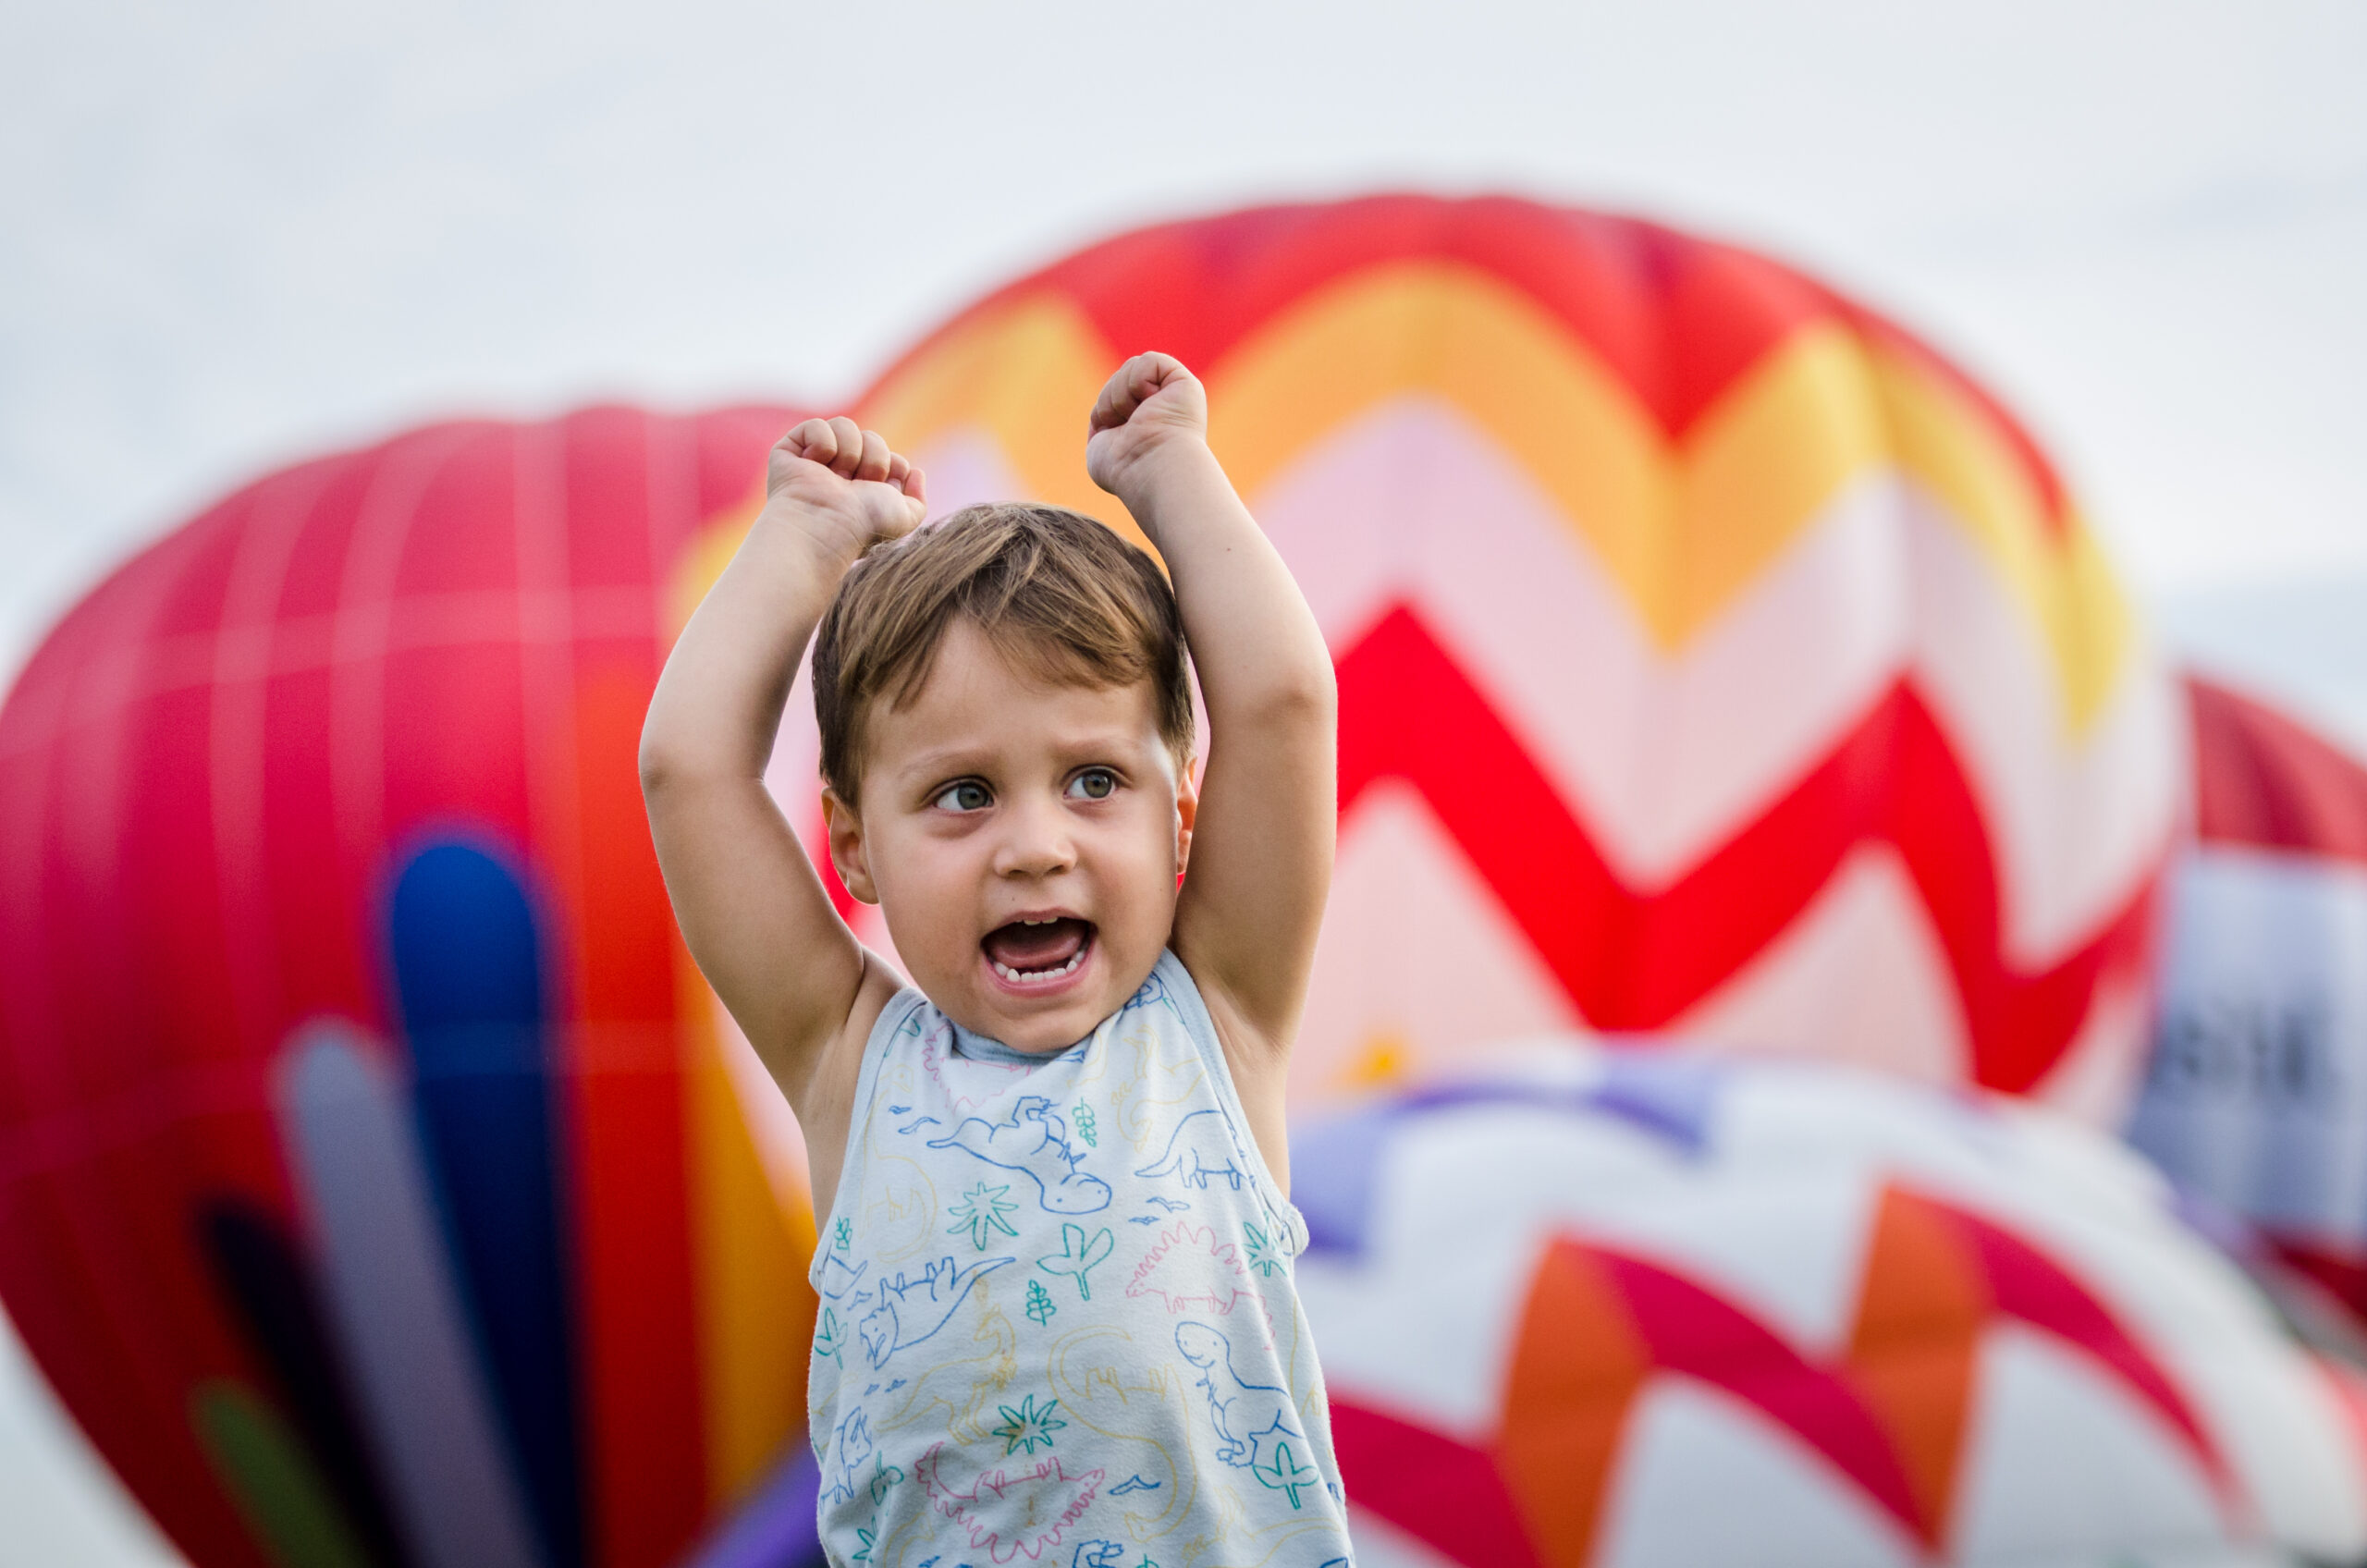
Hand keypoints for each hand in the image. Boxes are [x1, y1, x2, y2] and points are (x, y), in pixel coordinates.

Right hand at [763, 416, 926, 558]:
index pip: (890, 456)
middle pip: (872, 438)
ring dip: (849, 451)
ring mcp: (815, 461)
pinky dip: (822, 443)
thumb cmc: (863, 526)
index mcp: (865, 488)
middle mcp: (841, 473)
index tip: (881, 489)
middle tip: (856, 487)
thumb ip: (918, 500)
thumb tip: (915, 472)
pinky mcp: (790, 450)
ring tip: (836, 478)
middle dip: (873, 461)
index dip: (893, 467)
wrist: (826, 525)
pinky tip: (815, 465)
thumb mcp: (904, 518)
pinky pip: (817, 425)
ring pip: (845, 425)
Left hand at [1085, 352, 1208, 503]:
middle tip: (1126, 428)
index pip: (1111, 395)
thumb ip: (1102, 425)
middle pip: (1119, 378)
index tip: (1115, 440)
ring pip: (1131, 366)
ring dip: (1121, 395)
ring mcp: (1173, 395)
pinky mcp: (1185, 383)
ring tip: (1136, 419)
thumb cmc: (1125, 470)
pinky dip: (1138, 380)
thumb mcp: (1100, 446)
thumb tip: (1107, 414)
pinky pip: (1149, 360)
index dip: (1103, 411)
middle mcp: (1161, 408)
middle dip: (1110, 401)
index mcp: (1143, 423)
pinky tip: (1149, 404)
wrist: (1151, 470)